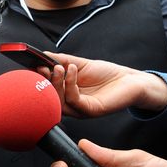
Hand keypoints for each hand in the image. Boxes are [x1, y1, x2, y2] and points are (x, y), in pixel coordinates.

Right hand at [44, 52, 166, 117]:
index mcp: (66, 95)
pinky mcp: (91, 111)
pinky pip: (74, 100)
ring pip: (59, 101)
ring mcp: (80, 110)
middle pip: (49, 98)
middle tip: (43, 67)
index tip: (34, 66)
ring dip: (56, 82)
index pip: (46, 91)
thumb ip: (62, 61)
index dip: (38, 80)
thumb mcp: (80, 64)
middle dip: (44, 82)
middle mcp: (71, 105)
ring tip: (58, 67)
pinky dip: (70, 84)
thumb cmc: (108, 75)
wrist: (131, 81)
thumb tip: (43, 55)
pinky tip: (71, 70)